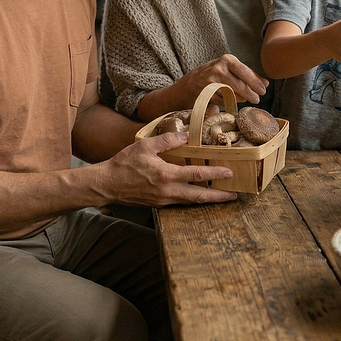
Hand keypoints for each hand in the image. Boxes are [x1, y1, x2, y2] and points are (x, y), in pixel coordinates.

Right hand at [103, 132, 237, 205]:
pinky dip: (193, 199)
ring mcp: (163, 200)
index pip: (197, 175)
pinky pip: (181, 202)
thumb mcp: (145, 145)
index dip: (215, 174)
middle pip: (199, 196)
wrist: (106, 185)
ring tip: (222, 196)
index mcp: (166, 176)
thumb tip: (185, 136)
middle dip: (219, 196)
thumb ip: (166, 140)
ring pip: (191, 201)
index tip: (229, 172)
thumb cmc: (124, 164)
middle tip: (235, 194)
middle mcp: (168, 191)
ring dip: (208, 199)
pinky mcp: (158, 204)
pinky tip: (199, 194)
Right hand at [180, 54, 268, 105]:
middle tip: (257, 99)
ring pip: (233, 93)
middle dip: (251, 93)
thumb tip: (266, 83)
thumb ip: (247, 74)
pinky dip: (230, 102)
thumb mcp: (228, 69)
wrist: (187, 86)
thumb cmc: (212, 75)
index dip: (256, 82)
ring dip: (242, 98)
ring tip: (246, 99)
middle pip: (240, 84)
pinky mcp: (206, 94)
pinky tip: (233, 101)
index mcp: (227, 60)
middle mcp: (218, 68)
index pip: (246, 72)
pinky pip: (224, 101)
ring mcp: (211, 82)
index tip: (264, 90)